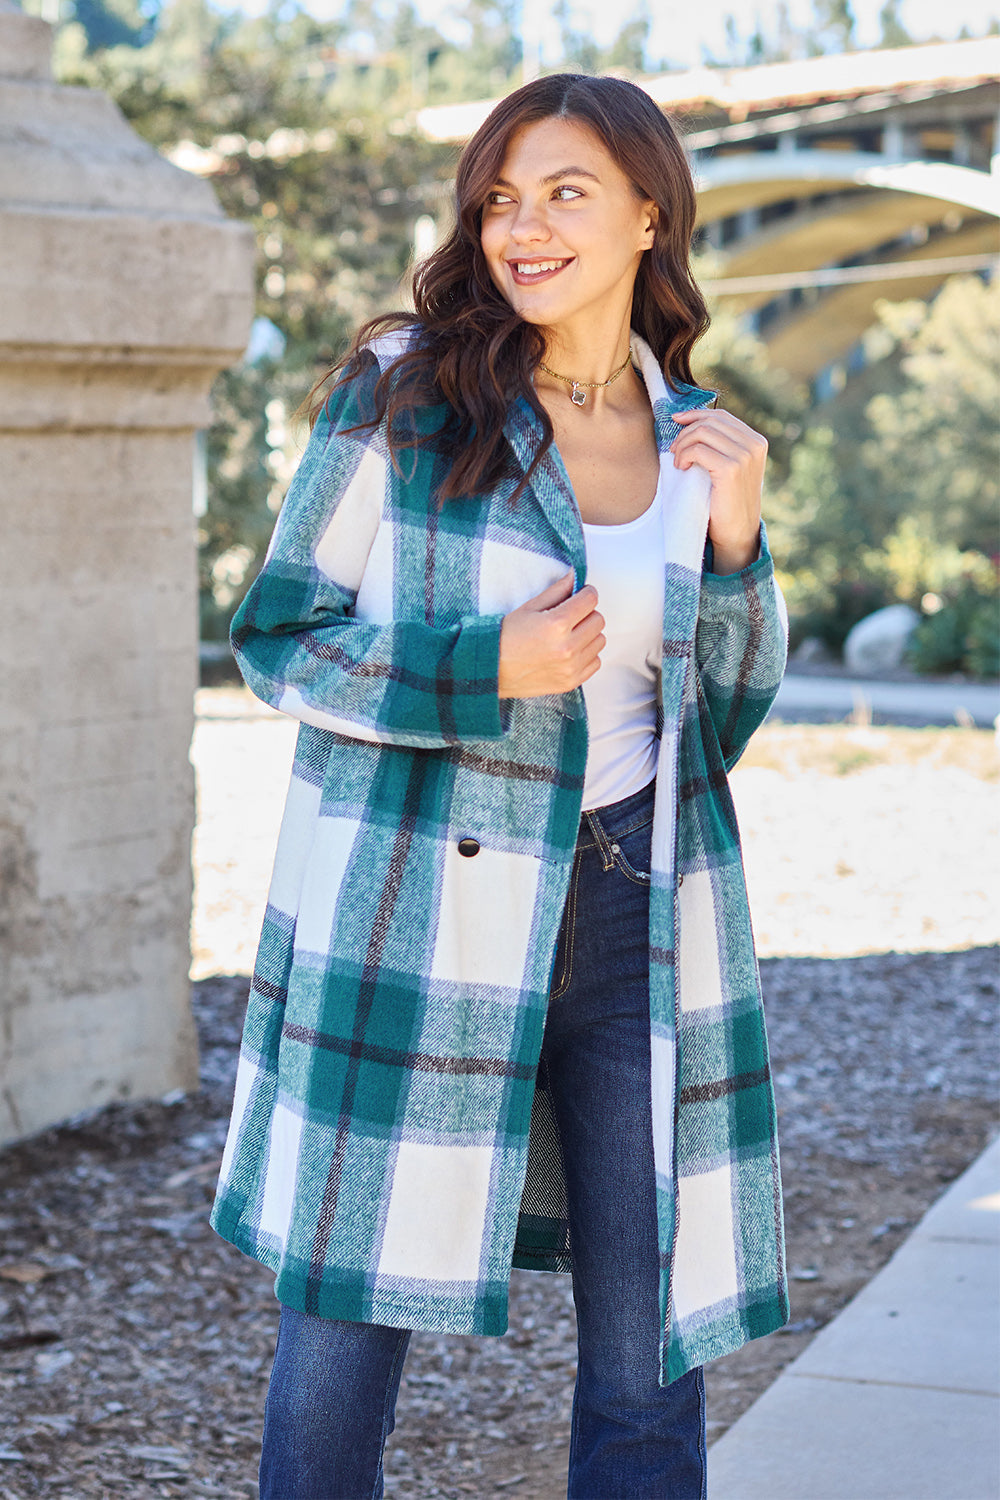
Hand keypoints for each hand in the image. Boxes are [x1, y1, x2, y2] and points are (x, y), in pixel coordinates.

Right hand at [498, 570, 604, 698]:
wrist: (491, 669)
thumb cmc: (506, 637)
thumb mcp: (529, 608)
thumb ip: (557, 591)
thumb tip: (575, 577)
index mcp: (556, 624)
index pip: (590, 600)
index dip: (586, 593)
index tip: (581, 594)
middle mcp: (567, 647)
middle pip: (598, 620)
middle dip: (587, 613)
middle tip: (571, 615)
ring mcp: (571, 667)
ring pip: (599, 640)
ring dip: (588, 634)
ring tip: (569, 634)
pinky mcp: (571, 681)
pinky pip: (595, 661)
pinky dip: (587, 654)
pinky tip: (570, 650)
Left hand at [671, 408, 766, 574]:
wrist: (737, 532)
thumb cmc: (727, 501)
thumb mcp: (730, 467)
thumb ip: (721, 446)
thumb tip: (692, 421)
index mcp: (756, 441)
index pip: (721, 416)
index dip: (696, 414)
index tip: (676, 419)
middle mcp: (754, 445)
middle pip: (710, 421)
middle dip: (686, 431)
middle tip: (673, 449)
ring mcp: (744, 456)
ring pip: (702, 432)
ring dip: (682, 444)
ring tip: (677, 461)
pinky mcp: (731, 469)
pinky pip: (698, 449)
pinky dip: (684, 455)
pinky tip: (681, 467)